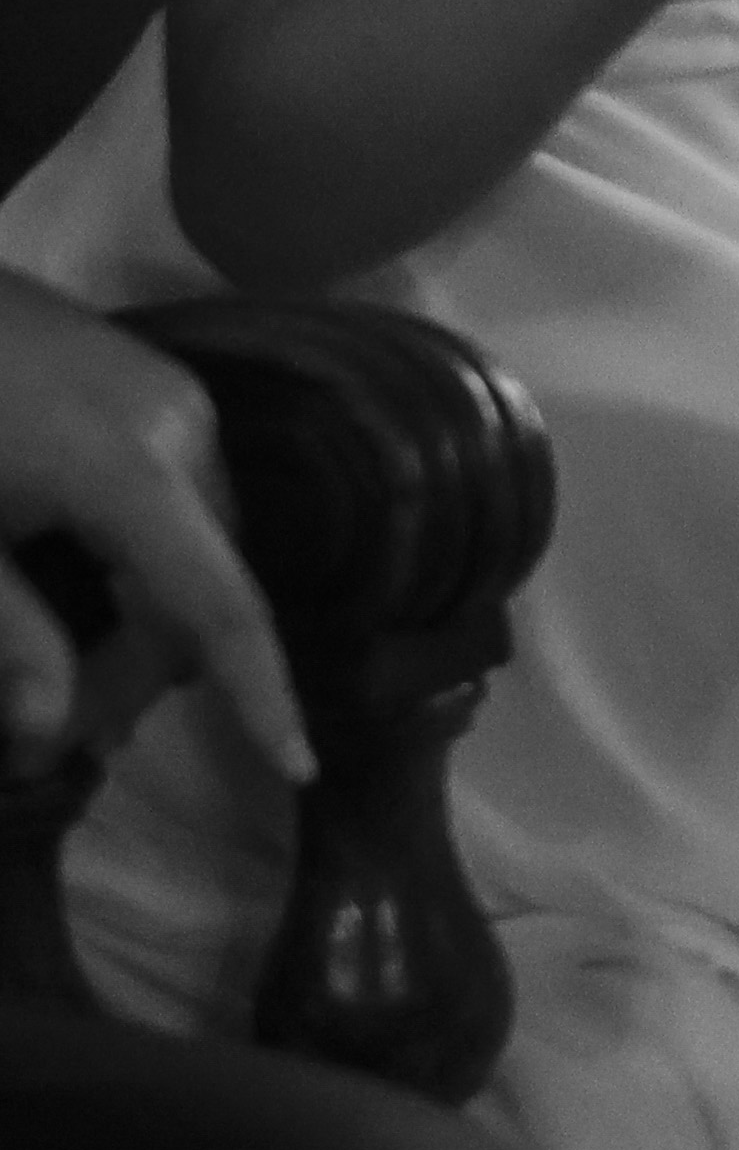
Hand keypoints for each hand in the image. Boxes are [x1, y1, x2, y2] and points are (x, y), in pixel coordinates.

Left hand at [0, 278, 302, 783]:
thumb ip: (9, 637)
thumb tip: (50, 735)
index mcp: (134, 471)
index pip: (221, 607)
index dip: (258, 692)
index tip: (298, 769)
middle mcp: (185, 429)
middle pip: (207, 578)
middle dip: (148, 660)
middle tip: (58, 719)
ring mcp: (172, 395)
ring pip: (196, 537)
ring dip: (143, 604)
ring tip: (59, 645)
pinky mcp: (149, 379)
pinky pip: (176, 489)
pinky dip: (138, 549)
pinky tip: (70, 565)